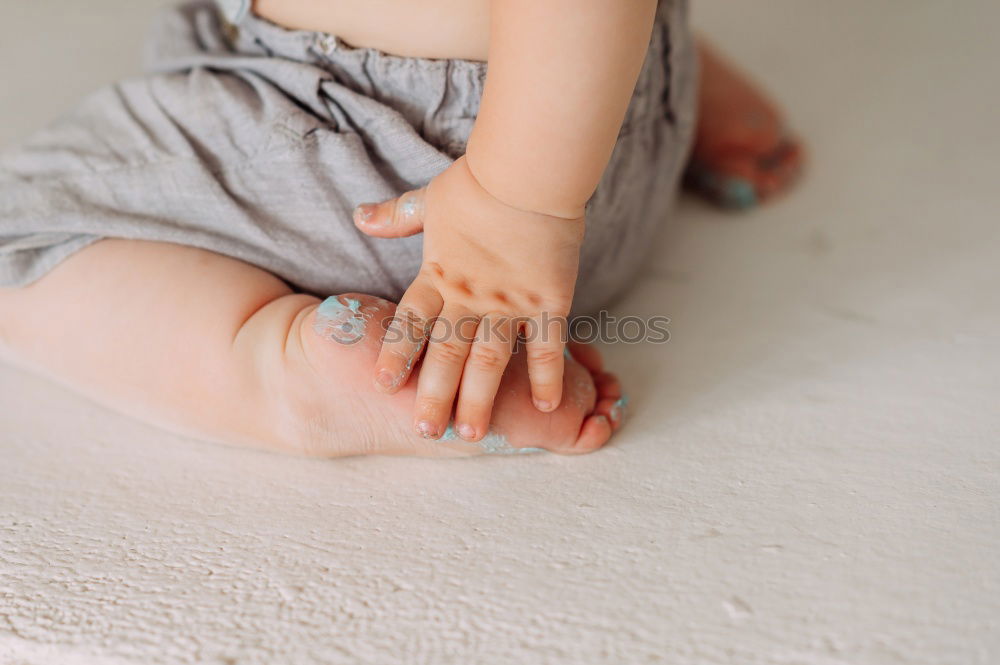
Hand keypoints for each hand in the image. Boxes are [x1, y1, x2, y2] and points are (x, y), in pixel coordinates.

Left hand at [353, 157, 583, 440]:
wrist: (528, 170)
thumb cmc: (479, 182)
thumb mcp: (429, 200)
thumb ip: (395, 217)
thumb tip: (358, 216)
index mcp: (439, 275)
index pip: (411, 323)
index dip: (396, 355)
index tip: (383, 385)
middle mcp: (470, 297)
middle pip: (446, 355)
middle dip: (433, 395)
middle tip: (424, 431)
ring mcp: (509, 303)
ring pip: (490, 361)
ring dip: (479, 399)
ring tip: (469, 435)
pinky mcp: (548, 299)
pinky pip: (546, 347)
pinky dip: (546, 377)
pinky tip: (546, 409)